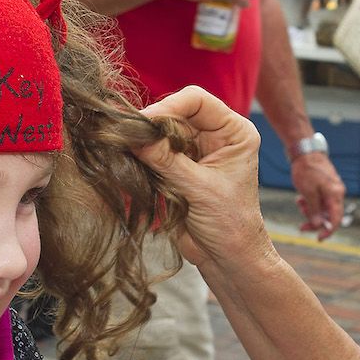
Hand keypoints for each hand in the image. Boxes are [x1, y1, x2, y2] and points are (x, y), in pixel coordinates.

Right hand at [135, 86, 271, 268]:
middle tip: (126, 136)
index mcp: (234, 132)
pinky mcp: (177, 167)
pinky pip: (153, 151)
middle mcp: (215, 136)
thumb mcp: (200, 189)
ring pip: (160, 132)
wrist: (228, 258)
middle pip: (175, 113)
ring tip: (125, 149)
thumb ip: (167, 160)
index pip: (197, 101)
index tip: (144, 123)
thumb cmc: (230, 225)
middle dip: (151, 125)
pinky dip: (140, 156)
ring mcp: (194, 151)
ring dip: (143, 141)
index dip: (169, 106)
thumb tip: (135, 134)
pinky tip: (130, 161)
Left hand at [291, 150, 344, 239]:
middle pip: (329, 215)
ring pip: (323, 208)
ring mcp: (331, 189)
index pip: (336, 219)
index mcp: (336, 194)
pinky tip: (300, 199)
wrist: (304, 150)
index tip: (319, 238)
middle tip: (301, 227)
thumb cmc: (307, 169)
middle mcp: (337, 192)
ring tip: (299, 204)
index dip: (328, 231)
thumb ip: (314, 210)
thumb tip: (317, 225)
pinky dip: (310, 203)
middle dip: (315, 222)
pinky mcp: (325, 186)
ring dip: (311, 211)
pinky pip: (320, 201)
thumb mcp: (308, 192)